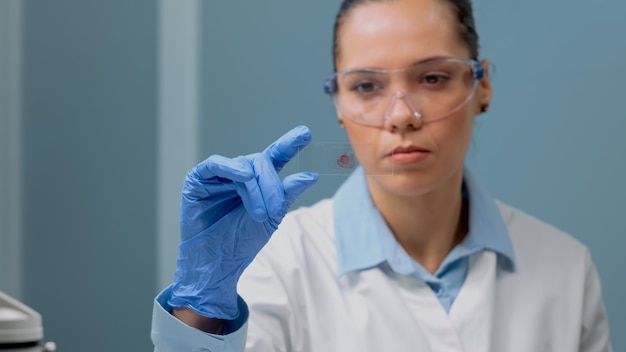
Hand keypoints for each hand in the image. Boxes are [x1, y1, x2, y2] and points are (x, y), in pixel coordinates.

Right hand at [168, 126, 317, 319]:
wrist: (217, 265)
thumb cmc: (241, 242)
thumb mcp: (272, 216)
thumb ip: (287, 193)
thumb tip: (311, 175)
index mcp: (257, 182)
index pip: (275, 157)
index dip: (289, 144)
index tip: (305, 133)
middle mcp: (237, 175)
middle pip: (261, 162)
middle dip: (272, 185)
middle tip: (275, 211)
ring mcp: (217, 176)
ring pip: (243, 166)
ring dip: (256, 188)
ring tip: (261, 213)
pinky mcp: (197, 180)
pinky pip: (215, 164)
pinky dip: (231, 168)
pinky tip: (243, 177)